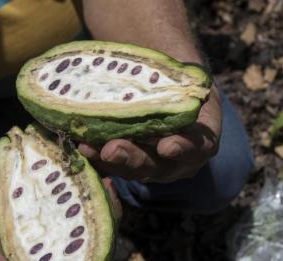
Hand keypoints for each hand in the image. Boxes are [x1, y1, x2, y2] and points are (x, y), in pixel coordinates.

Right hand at [0, 140, 132, 260]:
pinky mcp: (63, 186)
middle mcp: (60, 234)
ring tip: (109, 188)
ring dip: (105, 205)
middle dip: (109, 231)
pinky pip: (86, 187)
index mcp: (46, 254)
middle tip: (115, 209)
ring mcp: (63, 210)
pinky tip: (100, 175)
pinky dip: (93, 183)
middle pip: (95, 242)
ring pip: (95, 215)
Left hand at [79, 86, 221, 182]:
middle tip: (112, 150)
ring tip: (88, 147)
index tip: (166, 146)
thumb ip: (179, 82)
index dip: (183, 149)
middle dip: (133, 159)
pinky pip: (114, 166)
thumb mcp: (187, 81)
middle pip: (157, 167)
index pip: (197, 148)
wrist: (170, 97)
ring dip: (109, 160)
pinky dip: (98, 156)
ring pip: (132, 170)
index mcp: (200, 143)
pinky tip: (82, 145)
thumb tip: (153, 69)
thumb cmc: (181, 86)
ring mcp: (154, 167)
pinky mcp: (132, 166)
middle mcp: (178, 162)